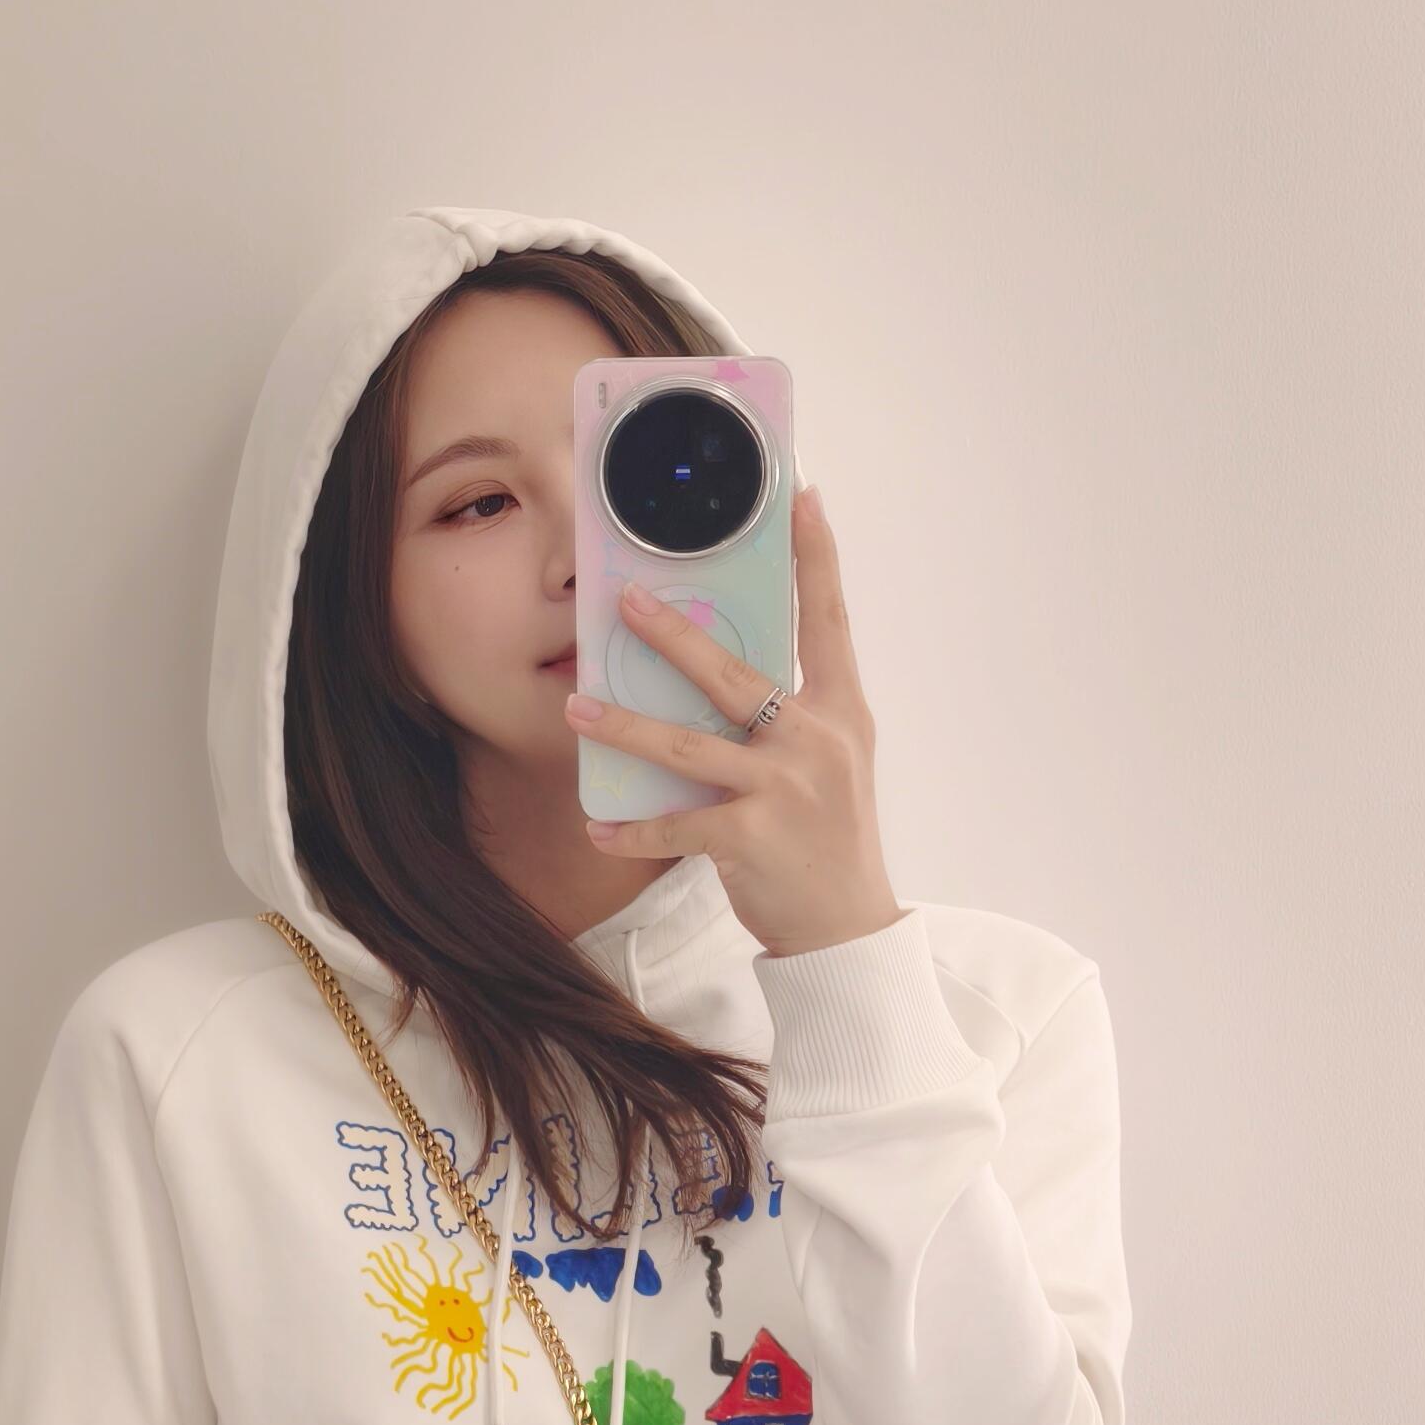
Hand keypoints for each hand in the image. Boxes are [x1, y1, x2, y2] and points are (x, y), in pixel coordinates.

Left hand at [565, 483, 903, 957]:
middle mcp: (816, 740)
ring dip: (625, 726)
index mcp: (840, 712)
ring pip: (689, 746)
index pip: (829, 620)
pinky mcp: (753, 839)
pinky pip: (677, 827)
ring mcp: (785, 789)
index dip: (816, 558)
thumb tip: (724, 667)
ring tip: (576, 705)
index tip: (802, 496)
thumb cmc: (828, 838)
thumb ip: (789, 713)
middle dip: (674, 638)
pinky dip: (633, 830)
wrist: (848, 927)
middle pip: (735, 675)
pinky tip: (596, 825)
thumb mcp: (830, 761)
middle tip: (625, 602)